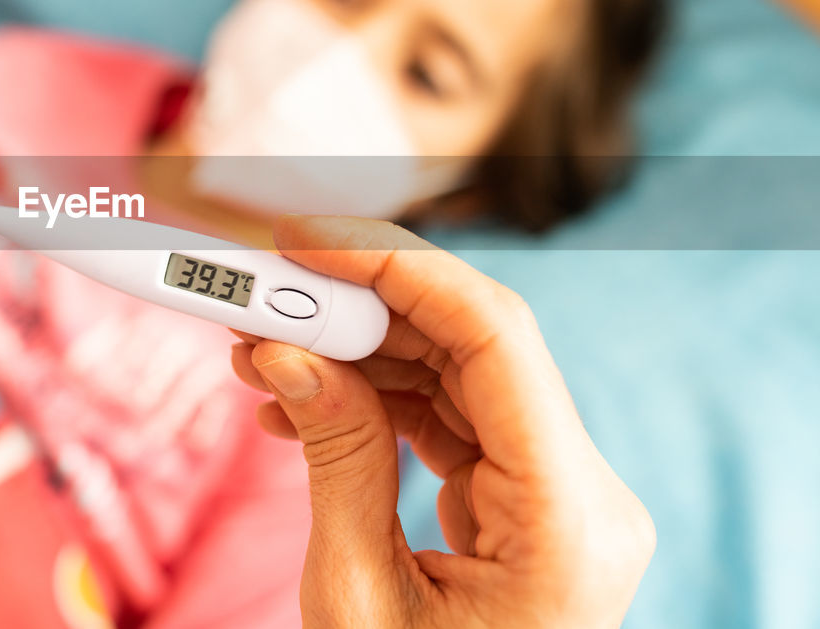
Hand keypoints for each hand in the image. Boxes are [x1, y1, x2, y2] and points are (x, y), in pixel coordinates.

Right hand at [231, 215, 653, 628]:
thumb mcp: (356, 600)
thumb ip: (331, 459)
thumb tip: (279, 348)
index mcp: (566, 517)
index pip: (493, 336)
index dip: (394, 266)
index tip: (298, 241)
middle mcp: (579, 488)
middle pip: (470, 342)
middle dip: (355, 302)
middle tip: (256, 287)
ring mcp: (554, 492)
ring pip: (451, 372)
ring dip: (350, 349)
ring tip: (254, 351)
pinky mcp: (520, 499)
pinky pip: (444, 417)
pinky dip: (368, 397)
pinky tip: (294, 398)